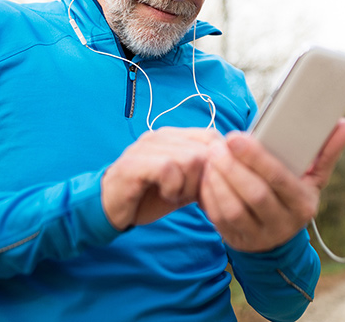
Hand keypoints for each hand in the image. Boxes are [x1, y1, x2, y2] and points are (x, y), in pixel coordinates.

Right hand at [102, 127, 221, 230]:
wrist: (111, 208)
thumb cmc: (148, 196)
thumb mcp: (184, 185)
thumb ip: (204, 175)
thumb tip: (233, 174)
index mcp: (174, 136)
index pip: (213, 136)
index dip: (219, 163)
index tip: (207, 187)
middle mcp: (161, 135)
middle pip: (206, 149)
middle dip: (204, 179)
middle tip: (189, 194)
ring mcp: (147, 146)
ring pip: (191, 158)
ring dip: (188, 185)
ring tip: (174, 194)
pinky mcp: (135, 162)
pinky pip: (170, 169)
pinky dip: (172, 187)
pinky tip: (164, 194)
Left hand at [199, 118, 344, 251]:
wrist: (277, 238)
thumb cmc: (293, 195)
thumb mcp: (313, 178)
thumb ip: (326, 151)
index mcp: (303, 204)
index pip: (280, 179)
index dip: (257, 158)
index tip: (236, 137)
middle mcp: (283, 224)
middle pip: (255, 194)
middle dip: (233, 167)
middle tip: (218, 144)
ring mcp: (259, 236)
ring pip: (234, 208)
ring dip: (218, 180)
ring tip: (211, 156)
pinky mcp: (237, 241)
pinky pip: (219, 218)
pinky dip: (209, 194)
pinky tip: (206, 174)